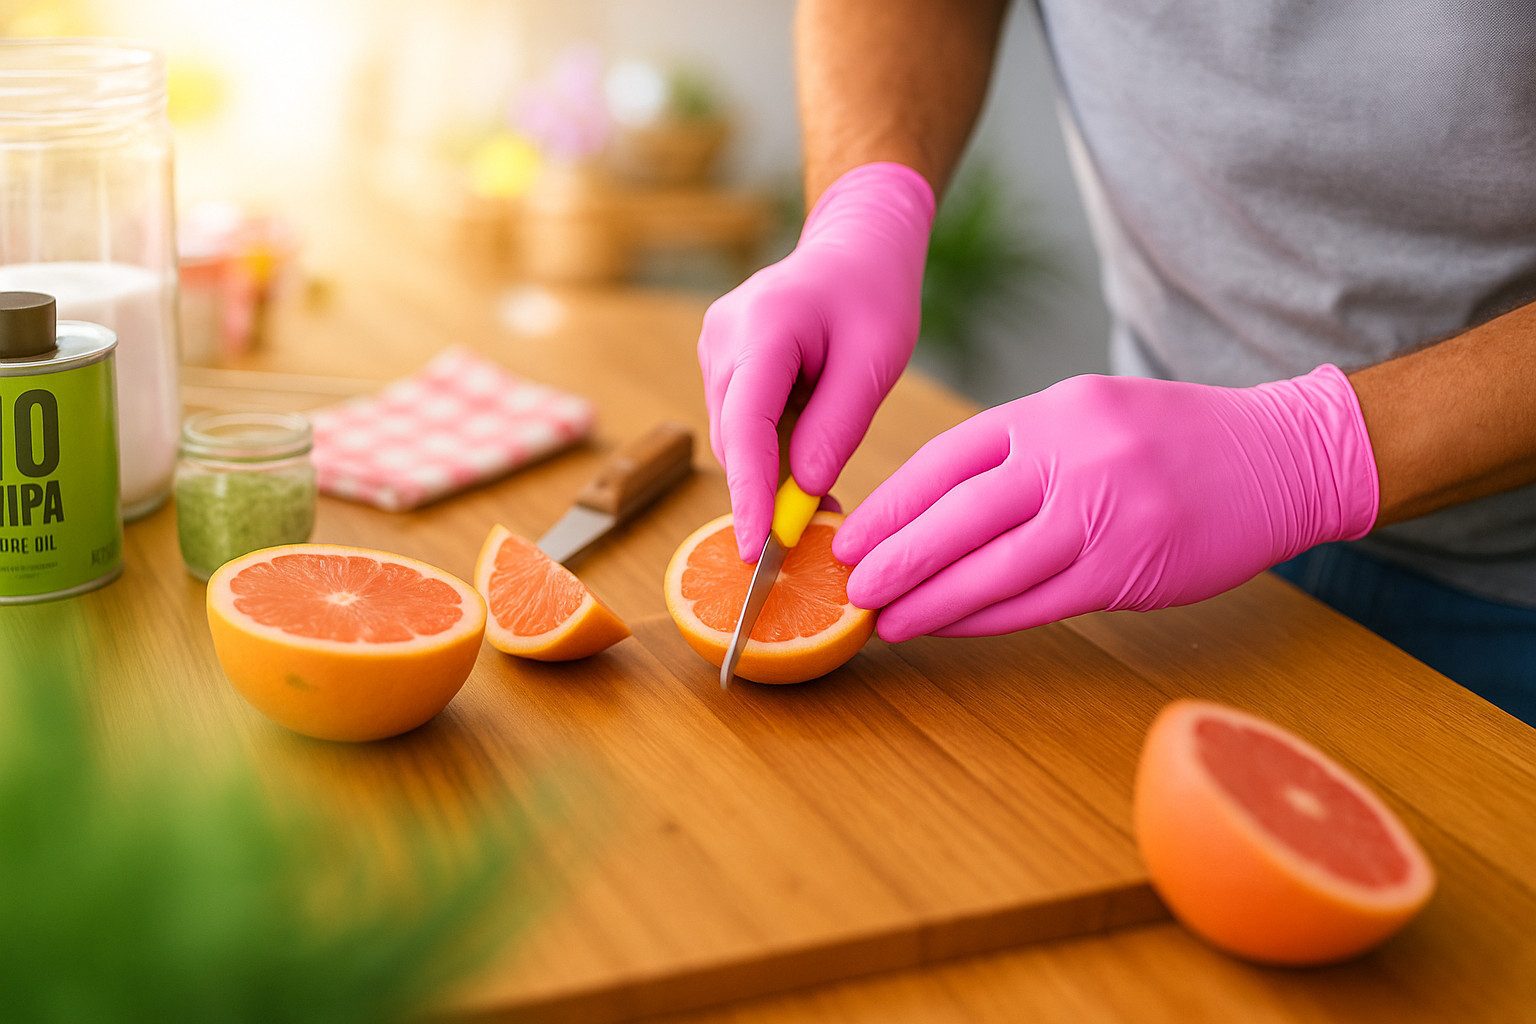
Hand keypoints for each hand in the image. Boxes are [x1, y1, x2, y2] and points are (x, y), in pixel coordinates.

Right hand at [698, 162, 933, 558]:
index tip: (756, 549)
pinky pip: (739, 421)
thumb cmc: (873, 294)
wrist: (853, 244)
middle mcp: (724, 337)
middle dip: (766, 492)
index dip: (749, 494)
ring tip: (823, 493)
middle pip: (735, 439)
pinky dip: (768, 449)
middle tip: (820, 530)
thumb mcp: (875, 361)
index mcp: (764, 327)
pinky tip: (804, 457)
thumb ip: (837, 426)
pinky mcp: (720, 360)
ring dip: (770, 472)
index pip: (746, 426)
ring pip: (735, 436)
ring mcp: (714, 348)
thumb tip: (805, 493)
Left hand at [833, 367, 1379, 640]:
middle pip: (957, 518)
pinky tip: (949, 626)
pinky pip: (1037, 602)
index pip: (945, 463)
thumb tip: (932, 506)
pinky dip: (985, 618)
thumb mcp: (1088, 411)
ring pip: (992, 569)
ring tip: (885, 620)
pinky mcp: (1127, 569)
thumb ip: (1016, 449)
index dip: (890, 505)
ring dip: (930, 600)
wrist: (1279, 456)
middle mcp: (1069, 460)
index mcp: (1049, 414)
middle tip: (851, 587)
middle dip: (896, 557)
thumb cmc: (1170, 436)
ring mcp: (1101, 516)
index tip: (850, 536)